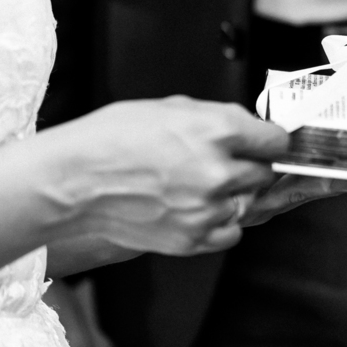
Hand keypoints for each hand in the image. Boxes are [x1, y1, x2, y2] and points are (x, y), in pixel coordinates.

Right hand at [33, 97, 286, 256]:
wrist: (70, 184)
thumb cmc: (111, 139)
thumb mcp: (170, 108)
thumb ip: (218, 117)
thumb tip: (251, 125)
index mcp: (216, 130)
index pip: (276, 140)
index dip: (270, 140)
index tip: (266, 143)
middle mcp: (219, 171)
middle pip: (266, 173)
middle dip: (251, 166)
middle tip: (225, 162)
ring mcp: (207, 209)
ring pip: (250, 203)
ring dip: (234, 195)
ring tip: (199, 185)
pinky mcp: (193, 239)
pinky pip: (230, 232)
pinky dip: (221, 222)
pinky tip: (196, 207)